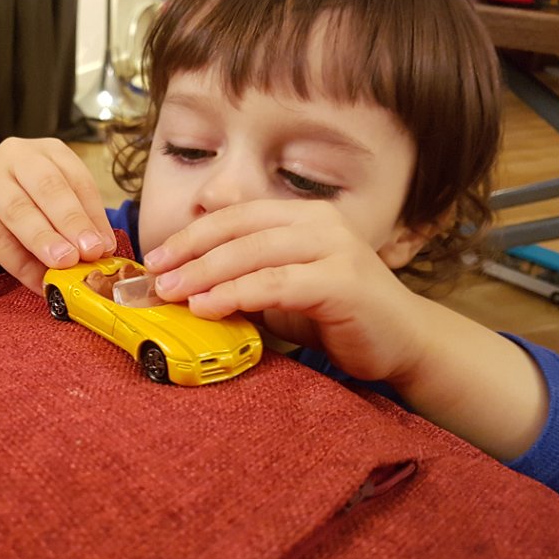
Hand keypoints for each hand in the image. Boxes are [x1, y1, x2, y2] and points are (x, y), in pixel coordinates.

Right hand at [0, 137, 116, 292]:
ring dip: (43, 240)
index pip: (76, 179)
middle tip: (86, 252)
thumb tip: (101, 249)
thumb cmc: (26, 203)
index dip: (93, 214)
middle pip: (47, 186)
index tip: (103, 245)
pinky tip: (38, 281)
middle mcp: (16, 156)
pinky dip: (21, 265)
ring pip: (18, 210)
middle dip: (70, 221)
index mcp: (48, 151)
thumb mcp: (55, 203)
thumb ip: (78, 221)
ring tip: (62, 264)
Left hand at [142, 199, 426, 383]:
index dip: (192, 234)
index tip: (156, 258)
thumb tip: (185, 280)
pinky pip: (278, 284)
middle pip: (240, 230)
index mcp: (303, 216)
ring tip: (173, 294)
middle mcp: (321, 223)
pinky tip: (210, 307)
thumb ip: (246, 275)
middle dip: (191, 253)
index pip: (237, 216)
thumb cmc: (336, 315)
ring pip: (255, 253)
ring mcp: (336, 249)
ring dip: (207, 274)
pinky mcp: (344, 282)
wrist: (402, 342)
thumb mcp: (283, 287)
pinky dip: (238, 294)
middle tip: (156, 278)